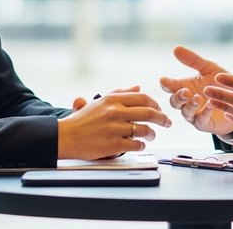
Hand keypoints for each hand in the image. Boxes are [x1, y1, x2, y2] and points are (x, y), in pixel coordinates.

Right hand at [57, 89, 171, 159]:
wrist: (65, 136)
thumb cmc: (82, 120)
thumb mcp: (100, 102)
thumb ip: (120, 93)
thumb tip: (138, 87)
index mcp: (112, 100)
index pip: (142, 98)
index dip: (155, 104)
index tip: (159, 109)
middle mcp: (115, 112)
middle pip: (148, 112)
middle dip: (162, 118)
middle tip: (167, 122)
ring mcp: (114, 129)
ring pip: (145, 129)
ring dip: (152, 134)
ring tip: (151, 136)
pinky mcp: (113, 144)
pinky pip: (136, 144)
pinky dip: (141, 145)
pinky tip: (140, 145)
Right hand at [159, 46, 232, 136]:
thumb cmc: (221, 83)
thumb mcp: (209, 69)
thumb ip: (193, 60)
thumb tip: (176, 48)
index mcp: (185, 87)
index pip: (170, 86)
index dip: (166, 84)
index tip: (164, 80)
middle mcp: (186, 102)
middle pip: (174, 102)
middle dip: (178, 96)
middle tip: (185, 91)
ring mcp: (194, 114)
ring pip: (186, 112)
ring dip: (190, 105)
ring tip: (197, 97)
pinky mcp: (205, 124)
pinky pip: (201, 120)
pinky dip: (205, 112)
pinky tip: (211, 104)